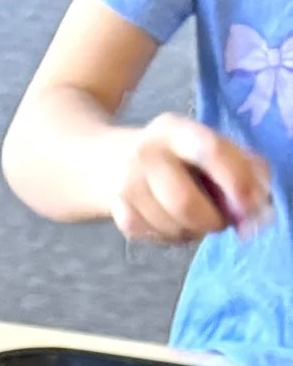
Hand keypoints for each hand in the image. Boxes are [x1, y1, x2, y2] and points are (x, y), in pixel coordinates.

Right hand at [106, 111, 271, 243]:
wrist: (107, 160)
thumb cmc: (172, 153)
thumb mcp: (201, 142)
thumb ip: (237, 164)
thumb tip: (258, 203)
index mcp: (174, 129)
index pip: (209, 151)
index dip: (234, 180)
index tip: (249, 204)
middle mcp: (145, 154)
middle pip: (183, 202)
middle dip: (210, 220)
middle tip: (221, 222)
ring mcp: (126, 186)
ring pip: (170, 226)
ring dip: (193, 231)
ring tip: (197, 221)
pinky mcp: (117, 213)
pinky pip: (156, 237)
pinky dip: (173, 237)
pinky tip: (175, 225)